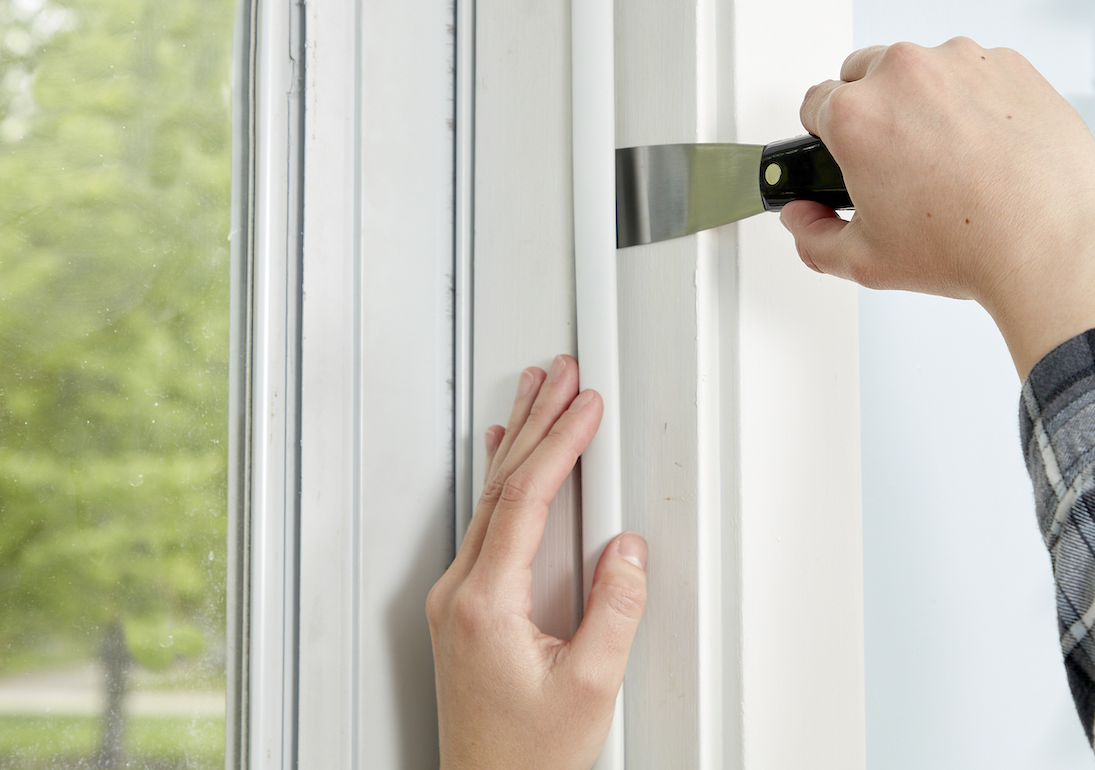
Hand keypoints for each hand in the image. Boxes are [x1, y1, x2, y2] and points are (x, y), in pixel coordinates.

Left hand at [426, 355, 648, 769]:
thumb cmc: (528, 756)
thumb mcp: (589, 685)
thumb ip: (614, 610)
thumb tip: (628, 551)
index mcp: (486, 603)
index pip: (525, 498)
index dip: (560, 444)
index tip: (585, 407)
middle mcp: (460, 592)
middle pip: (502, 484)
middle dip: (537, 422)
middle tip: (561, 374)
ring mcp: (456, 598)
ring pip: (489, 498)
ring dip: (518, 442)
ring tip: (537, 393)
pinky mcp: (463, 607)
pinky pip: (481, 523)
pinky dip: (499, 479)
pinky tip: (499, 453)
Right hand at [782, 37, 1094, 376]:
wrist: (1049, 240)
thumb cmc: (968, 244)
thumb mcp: (865, 260)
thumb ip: (812, 238)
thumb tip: (802, 219)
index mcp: (858, 114)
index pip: (814, 104)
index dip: (824, 137)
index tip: (840, 155)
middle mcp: (906, 75)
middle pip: (863, 75)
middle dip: (870, 113)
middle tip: (893, 163)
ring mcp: (961, 63)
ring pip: (921, 72)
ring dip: (922, 104)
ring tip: (945, 162)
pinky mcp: (1009, 66)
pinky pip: (974, 75)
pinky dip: (973, 103)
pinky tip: (982, 150)